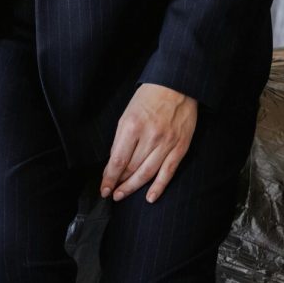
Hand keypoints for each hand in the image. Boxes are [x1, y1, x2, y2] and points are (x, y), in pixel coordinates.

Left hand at [99, 83, 196, 203]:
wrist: (176, 86)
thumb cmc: (148, 98)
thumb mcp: (128, 113)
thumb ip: (122, 137)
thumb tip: (114, 161)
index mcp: (132, 125)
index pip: (118, 160)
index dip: (109, 177)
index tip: (103, 188)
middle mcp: (150, 137)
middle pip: (131, 168)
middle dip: (119, 182)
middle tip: (111, 193)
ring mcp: (166, 143)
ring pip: (147, 174)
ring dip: (133, 187)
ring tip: (122, 195)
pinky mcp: (180, 148)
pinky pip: (168, 172)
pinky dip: (158, 187)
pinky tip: (150, 197)